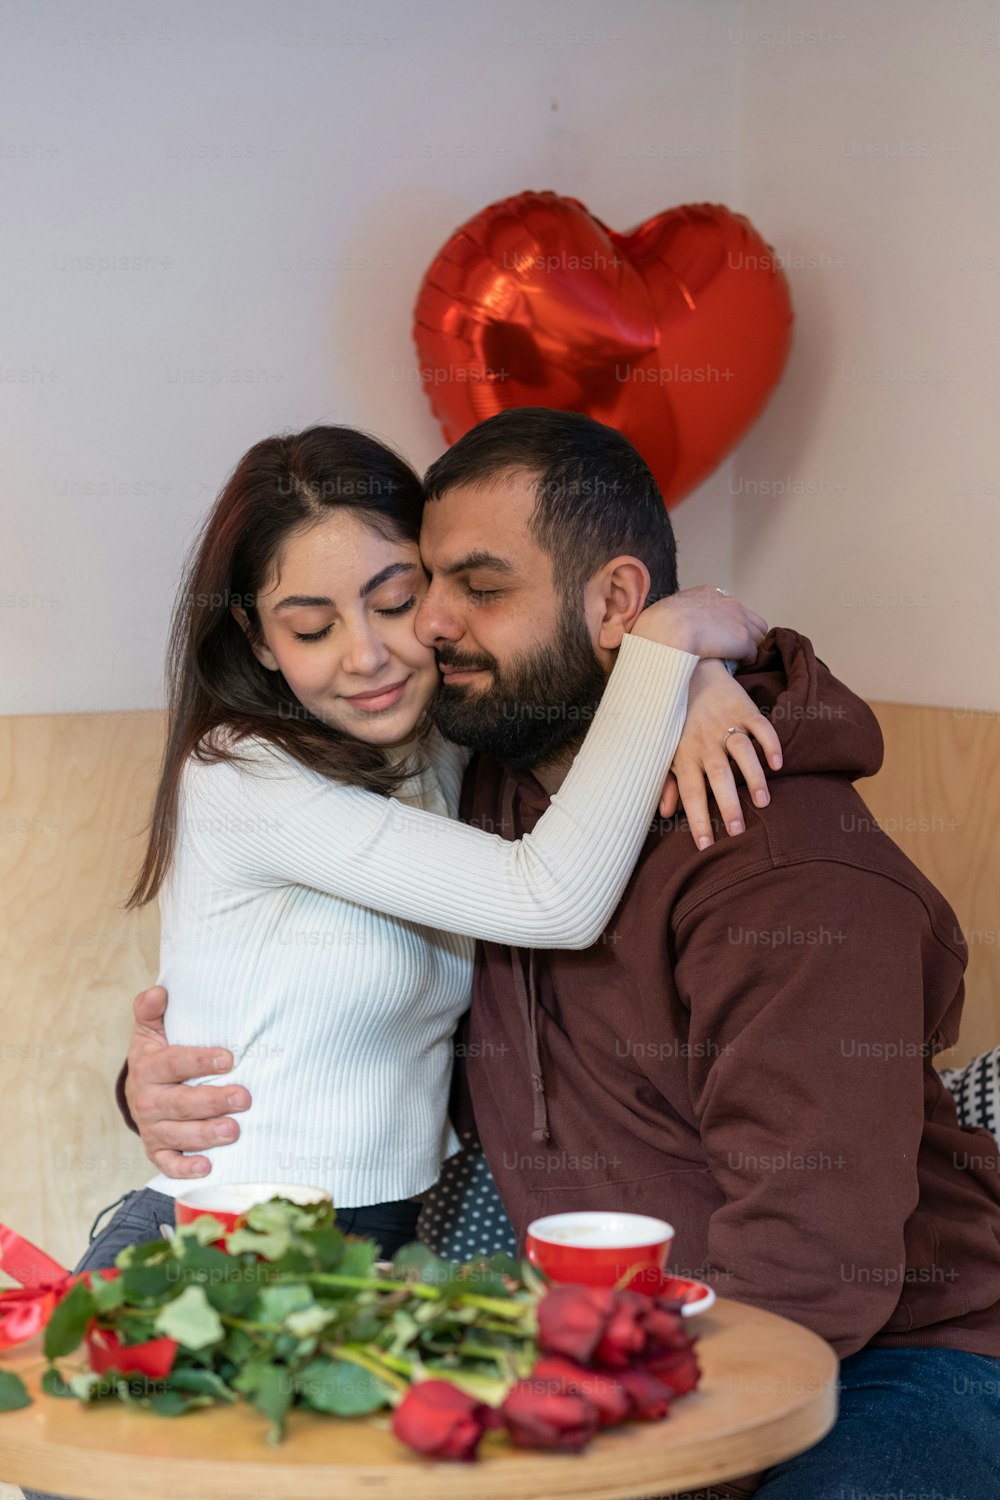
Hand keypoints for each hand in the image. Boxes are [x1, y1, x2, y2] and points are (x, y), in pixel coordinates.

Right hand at [124, 985, 250, 1178]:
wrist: (139, 1090)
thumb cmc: (157, 1056)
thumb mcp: (151, 1031)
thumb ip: (152, 1010)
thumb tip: (159, 991)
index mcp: (147, 1067)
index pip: (174, 1064)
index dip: (200, 1061)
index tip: (230, 1059)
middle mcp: (147, 1100)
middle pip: (179, 1103)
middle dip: (212, 1102)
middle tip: (244, 1098)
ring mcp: (151, 1127)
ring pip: (176, 1135)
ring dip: (205, 1135)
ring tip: (234, 1131)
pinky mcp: (156, 1149)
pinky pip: (167, 1163)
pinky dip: (184, 1168)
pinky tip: (207, 1166)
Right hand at [632, 585, 767, 661]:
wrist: (667, 632)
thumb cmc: (657, 626)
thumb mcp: (667, 611)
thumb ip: (677, 615)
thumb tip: (669, 627)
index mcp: (708, 593)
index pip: (730, 607)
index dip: (726, 625)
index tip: (717, 638)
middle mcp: (728, 603)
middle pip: (751, 621)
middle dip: (744, 636)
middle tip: (731, 652)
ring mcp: (739, 621)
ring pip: (757, 637)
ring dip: (747, 650)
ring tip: (733, 663)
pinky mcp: (743, 640)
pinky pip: (753, 654)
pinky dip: (745, 662)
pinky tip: (733, 668)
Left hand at [658, 661, 782, 848]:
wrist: (686, 669)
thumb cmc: (677, 718)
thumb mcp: (667, 748)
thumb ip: (668, 781)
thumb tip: (666, 813)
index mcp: (684, 754)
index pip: (691, 792)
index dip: (697, 819)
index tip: (706, 845)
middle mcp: (705, 741)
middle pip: (718, 776)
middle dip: (728, 804)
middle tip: (737, 830)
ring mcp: (725, 724)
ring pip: (742, 753)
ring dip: (753, 777)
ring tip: (763, 802)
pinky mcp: (744, 708)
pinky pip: (761, 727)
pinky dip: (770, 743)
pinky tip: (778, 763)